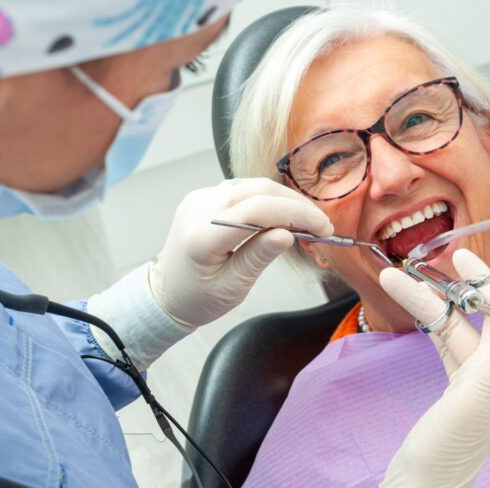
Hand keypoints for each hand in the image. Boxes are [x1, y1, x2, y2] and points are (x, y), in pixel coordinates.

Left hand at [149, 178, 332, 326]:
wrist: (166, 295)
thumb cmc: (197, 298)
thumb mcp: (232, 287)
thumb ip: (258, 257)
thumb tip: (288, 235)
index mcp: (202, 235)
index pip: (258, 211)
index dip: (297, 215)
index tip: (323, 229)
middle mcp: (198, 209)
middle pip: (259, 191)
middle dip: (296, 205)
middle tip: (322, 226)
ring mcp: (199, 199)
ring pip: (253, 186)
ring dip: (284, 200)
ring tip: (307, 221)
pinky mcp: (204, 197)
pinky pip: (242, 190)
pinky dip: (267, 200)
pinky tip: (283, 216)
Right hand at [374, 249, 489, 487]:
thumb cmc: (447, 451)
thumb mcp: (476, 400)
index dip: (484, 283)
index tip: (460, 256)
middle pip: (473, 319)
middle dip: (448, 288)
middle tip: (423, 260)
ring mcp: (471, 386)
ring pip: (452, 332)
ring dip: (427, 306)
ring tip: (394, 280)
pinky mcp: (451, 397)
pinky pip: (443, 350)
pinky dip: (428, 329)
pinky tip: (414, 315)